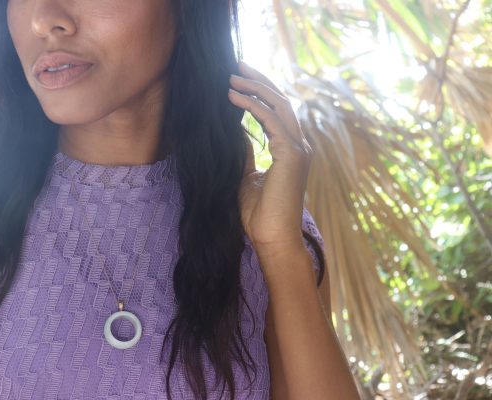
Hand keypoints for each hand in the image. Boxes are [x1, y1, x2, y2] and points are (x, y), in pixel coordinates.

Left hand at [229, 60, 312, 254]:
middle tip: (237, 66)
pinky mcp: (292, 155)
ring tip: (231, 77)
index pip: (277, 112)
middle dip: (260, 81)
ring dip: (255, 88)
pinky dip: (253, 105)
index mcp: (291, 150)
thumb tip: (234, 129)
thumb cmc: (259, 214)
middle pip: (281, 101)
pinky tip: (234, 97)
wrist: (272, 238)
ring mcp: (299, 149)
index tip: (238, 80)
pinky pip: (273, 121)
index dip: (260, 93)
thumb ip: (244, 151)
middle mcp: (299, 146)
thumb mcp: (245, 175)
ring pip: (280, 105)